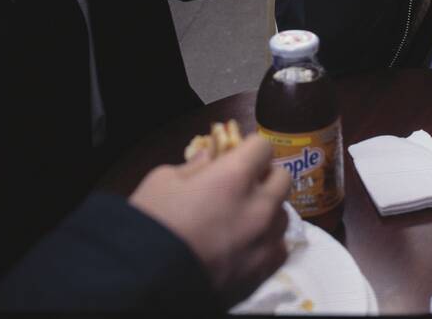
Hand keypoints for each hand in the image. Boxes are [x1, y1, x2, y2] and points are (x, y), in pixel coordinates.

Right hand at [130, 135, 290, 306]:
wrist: (147, 284)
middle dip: (264, 176)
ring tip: (244, 218)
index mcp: (235, 177)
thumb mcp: (162, 181)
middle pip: (281, 177)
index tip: (237, 156)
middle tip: (242, 185)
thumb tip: (209, 160)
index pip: (262, 147)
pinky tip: (248, 245)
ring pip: (283, 214)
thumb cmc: (151, 225)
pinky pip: (279, 248)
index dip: (248, 149)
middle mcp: (259, 206)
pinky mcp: (264, 272)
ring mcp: (265, 241)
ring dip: (267, 210)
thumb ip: (193, 166)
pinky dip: (268, 242)